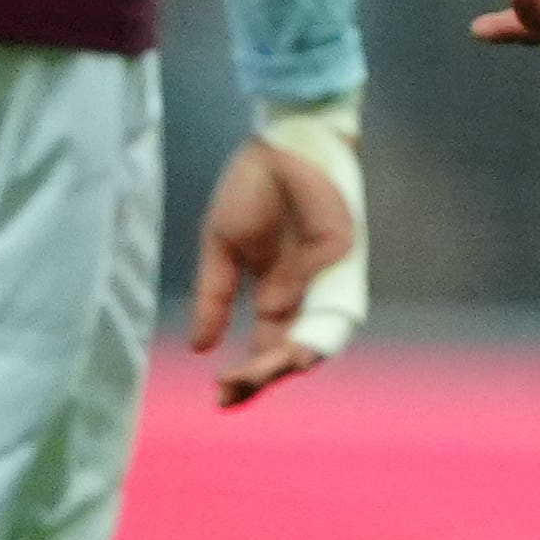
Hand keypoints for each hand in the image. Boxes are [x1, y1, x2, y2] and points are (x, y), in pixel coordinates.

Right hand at [188, 124, 357, 400]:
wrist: (275, 143)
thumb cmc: (252, 190)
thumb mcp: (222, 247)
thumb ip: (213, 297)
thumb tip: (199, 348)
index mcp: (275, 294)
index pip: (266, 348)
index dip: (247, 376)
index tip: (220, 396)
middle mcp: (303, 293)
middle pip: (291, 350)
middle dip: (263, 376)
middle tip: (232, 391)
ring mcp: (324, 276)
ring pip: (317, 335)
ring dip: (289, 360)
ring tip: (259, 378)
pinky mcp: (340, 250)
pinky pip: (326, 295)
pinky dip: (309, 322)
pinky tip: (283, 340)